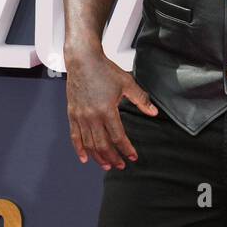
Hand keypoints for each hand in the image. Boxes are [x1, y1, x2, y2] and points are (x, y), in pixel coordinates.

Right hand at [65, 48, 157, 169]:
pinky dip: (79, 149)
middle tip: (121, 165)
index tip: (133, 156)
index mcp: (107, 110)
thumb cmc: (105, 70)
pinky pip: (75, 136)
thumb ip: (141, 99)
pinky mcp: (72, 114)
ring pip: (89, 144)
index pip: (118, 137)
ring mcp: (80, 116)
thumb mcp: (127, 83)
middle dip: (113, 158)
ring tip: (107, 165)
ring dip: (98, 157)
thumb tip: (154, 112)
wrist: (83, 60)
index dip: (126, 149)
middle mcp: (92, 116)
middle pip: (103, 144)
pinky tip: (85, 158)